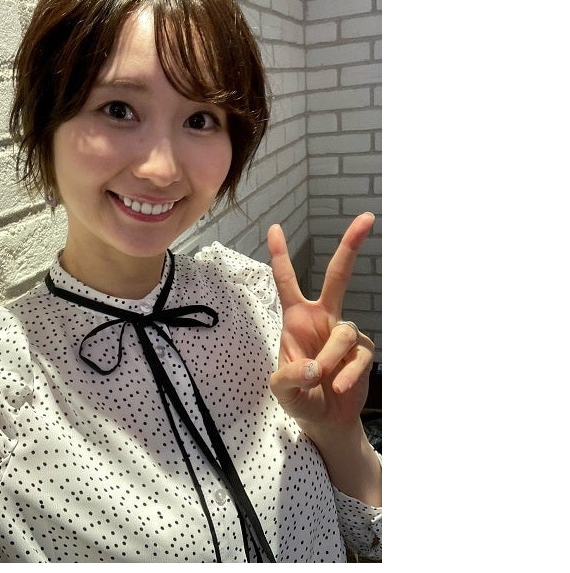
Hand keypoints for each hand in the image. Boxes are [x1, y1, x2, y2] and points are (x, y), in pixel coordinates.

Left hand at [267, 213, 375, 435]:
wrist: (325, 421)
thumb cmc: (299, 397)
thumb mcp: (282, 390)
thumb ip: (290, 377)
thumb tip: (315, 366)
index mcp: (297, 319)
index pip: (287, 281)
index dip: (280, 255)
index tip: (274, 227)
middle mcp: (323, 319)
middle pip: (338, 277)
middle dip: (350, 246)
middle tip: (367, 218)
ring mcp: (344, 334)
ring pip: (343, 334)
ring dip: (331, 360)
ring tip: (324, 381)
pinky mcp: (362, 352)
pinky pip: (358, 357)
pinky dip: (348, 374)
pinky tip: (339, 388)